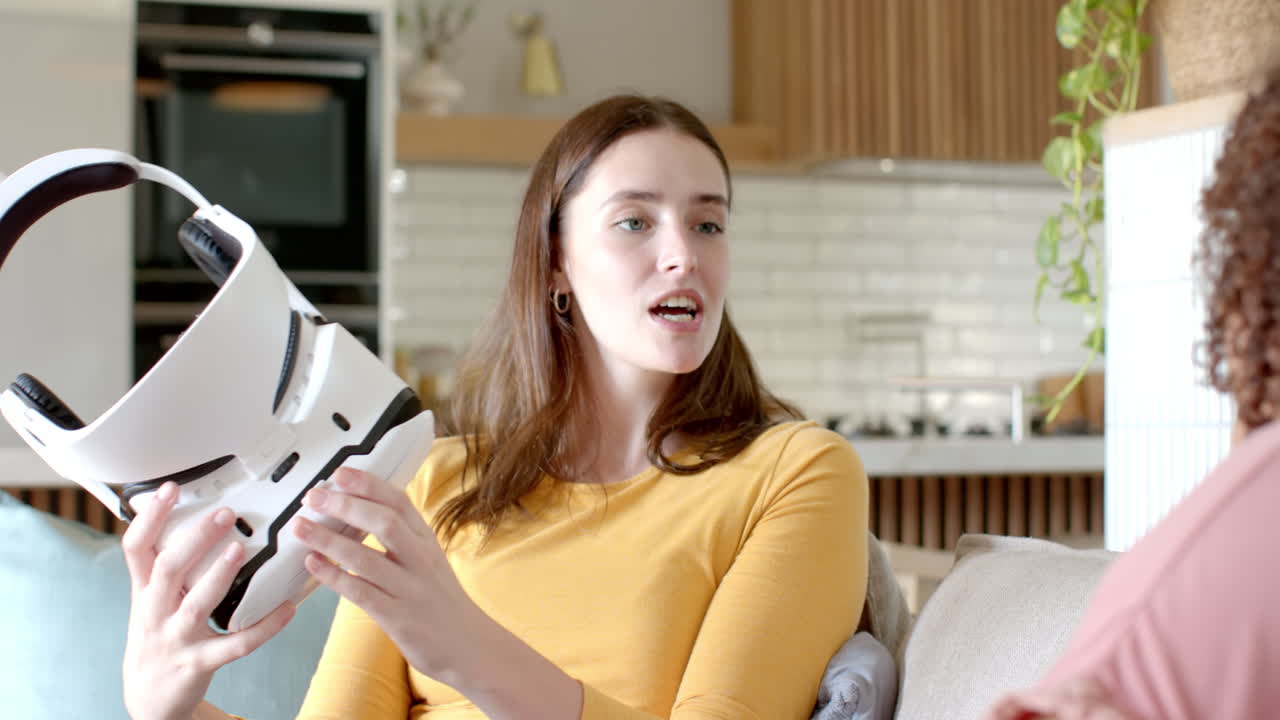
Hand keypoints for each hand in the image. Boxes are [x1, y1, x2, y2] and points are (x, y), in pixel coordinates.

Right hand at [121, 482, 295, 719]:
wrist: (150, 697)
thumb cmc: (157, 634)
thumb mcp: (149, 598)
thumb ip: (162, 563)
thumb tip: (184, 514)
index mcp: (144, 589)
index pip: (136, 548)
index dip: (150, 517)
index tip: (172, 488)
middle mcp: (154, 611)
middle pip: (168, 569)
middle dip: (195, 539)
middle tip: (225, 513)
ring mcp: (177, 638)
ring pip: (197, 604)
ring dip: (219, 575)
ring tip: (240, 550)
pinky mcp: (200, 663)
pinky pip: (236, 644)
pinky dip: (264, 627)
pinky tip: (288, 609)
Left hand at [292, 467, 483, 680]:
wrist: (469, 644)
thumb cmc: (440, 600)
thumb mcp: (428, 559)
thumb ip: (402, 537)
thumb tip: (362, 510)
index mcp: (426, 541)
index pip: (400, 502)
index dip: (369, 485)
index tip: (341, 472)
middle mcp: (420, 560)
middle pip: (384, 522)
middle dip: (346, 505)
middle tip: (314, 496)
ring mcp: (409, 589)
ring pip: (365, 557)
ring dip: (328, 540)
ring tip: (300, 527)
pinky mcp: (398, 617)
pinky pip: (360, 592)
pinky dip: (334, 576)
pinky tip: (313, 564)